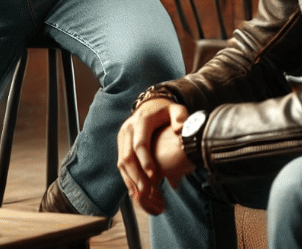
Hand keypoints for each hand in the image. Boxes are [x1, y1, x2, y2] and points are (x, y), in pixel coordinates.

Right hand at [118, 98, 188, 214]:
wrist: (150, 105)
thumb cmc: (165, 111)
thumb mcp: (175, 109)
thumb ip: (180, 117)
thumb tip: (180, 129)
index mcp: (142, 120)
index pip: (140, 142)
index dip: (145, 160)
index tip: (153, 175)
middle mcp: (128, 128)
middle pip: (128, 155)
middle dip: (136, 176)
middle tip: (146, 193)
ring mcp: (123, 137)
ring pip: (122, 162)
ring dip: (131, 180)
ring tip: (141, 196)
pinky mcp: (121, 144)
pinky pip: (121, 164)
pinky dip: (128, 179)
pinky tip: (135, 192)